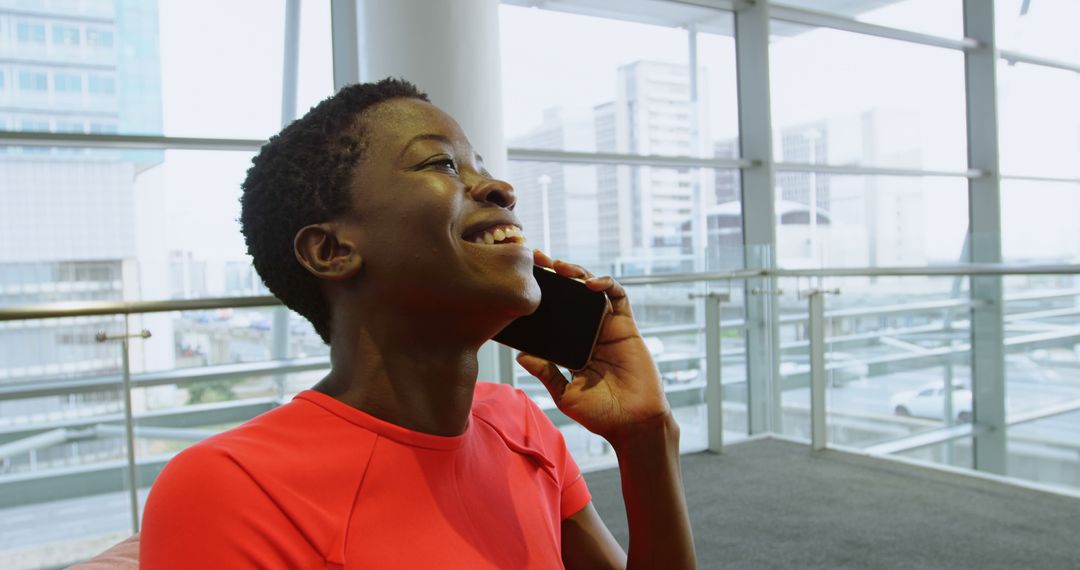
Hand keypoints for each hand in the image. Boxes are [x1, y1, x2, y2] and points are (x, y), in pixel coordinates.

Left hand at [516, 250, 671, 443]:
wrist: (633, 425)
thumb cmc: (601, 414)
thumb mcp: (564, 393)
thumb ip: (546, 372)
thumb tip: (520, 355)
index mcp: (572, 347)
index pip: (554, 314)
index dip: (541, 297)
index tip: (522, 282)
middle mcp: (589, 333)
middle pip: (571, 296)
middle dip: (556, 276)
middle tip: (536, 260)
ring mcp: (608, 328)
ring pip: (593, 291)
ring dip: (577, 274)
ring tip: (559, 266)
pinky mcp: (627, 327)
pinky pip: (619, 298)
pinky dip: (606, 285)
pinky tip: (590, 284)